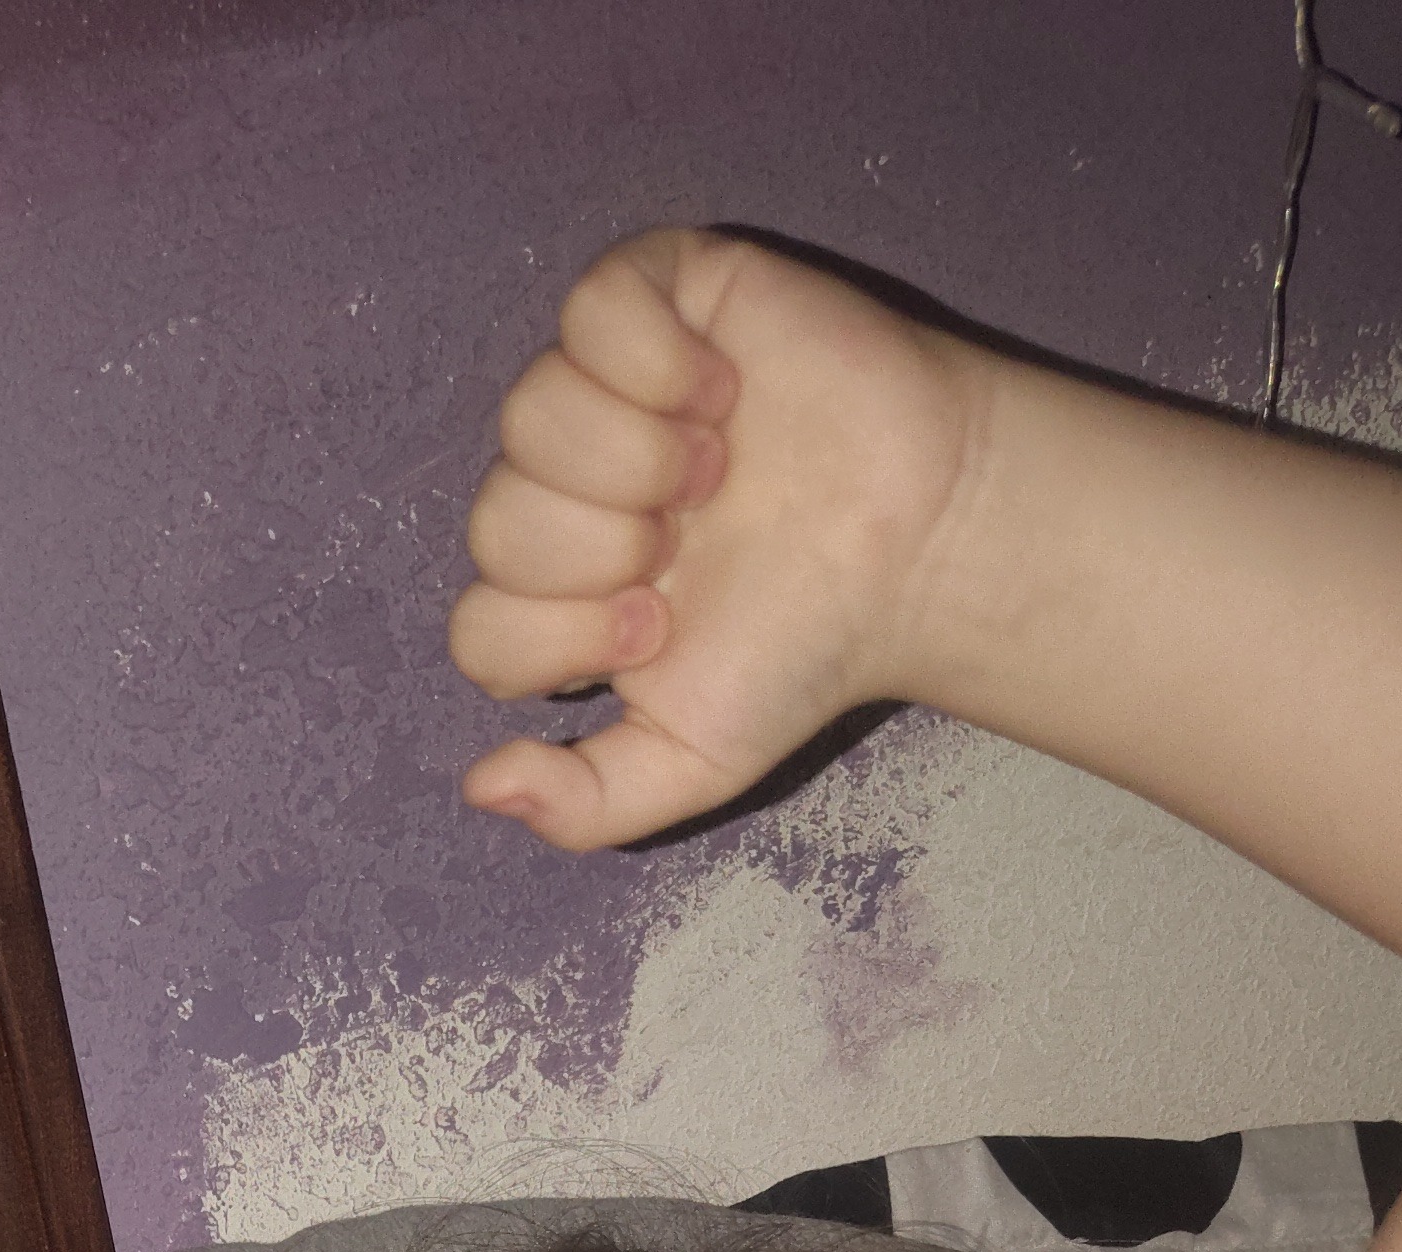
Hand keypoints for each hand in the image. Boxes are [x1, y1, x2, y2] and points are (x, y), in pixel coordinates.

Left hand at [449, 232, 982, 852]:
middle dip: (600, 550)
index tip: (659, 626)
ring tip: (714, 472)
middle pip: (495, 522)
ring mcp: (604, 390)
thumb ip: (587, 807)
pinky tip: (721, 392)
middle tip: (691, 546)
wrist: (921, 547)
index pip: (481, 627)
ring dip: (629, 458)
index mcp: (564, 599)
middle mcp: (567, 494)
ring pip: (530, 413)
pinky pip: (589, 306)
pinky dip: (651, 358)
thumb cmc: (809, 644)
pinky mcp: (658, 295)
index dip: (559, 635)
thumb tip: (480, 786)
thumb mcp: (698, 760)